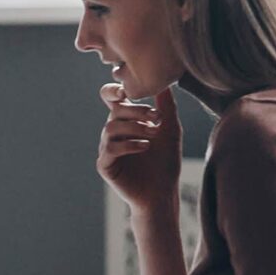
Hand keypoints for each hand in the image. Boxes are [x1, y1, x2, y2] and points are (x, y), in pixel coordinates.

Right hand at [97, 84, 180, 216]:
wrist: (162, 192)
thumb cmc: (165, 162)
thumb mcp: (170, 130)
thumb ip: (166, 107)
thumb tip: (165, 82)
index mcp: (125, 121)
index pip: (110, 97)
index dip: (113, 89)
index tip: (128, 90)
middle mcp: (113, 132)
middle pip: (115, 110)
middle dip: (137, 111)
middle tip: (157, 118)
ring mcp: (106, 148)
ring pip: (111, 127)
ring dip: (135, 128)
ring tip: (153, 135)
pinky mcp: (105, 165)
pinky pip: (110, 148)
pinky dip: (128, 144)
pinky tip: (145, 147)